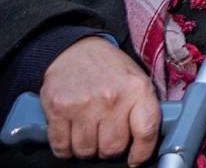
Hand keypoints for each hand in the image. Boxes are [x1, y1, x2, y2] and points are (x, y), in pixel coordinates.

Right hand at [39, 36, 160, 164]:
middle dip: (110, 149)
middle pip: (113, 148)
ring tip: (89, 131)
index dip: (142, 153)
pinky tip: (71, 134)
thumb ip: (144, 109)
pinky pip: (61, 147)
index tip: (136, 159)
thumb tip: (147, 142)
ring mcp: (83, 105)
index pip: (147, 132)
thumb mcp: (136, 80)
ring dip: (87, 148)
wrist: (75, 50)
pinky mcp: (58, 109)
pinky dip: (65, 148)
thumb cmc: (109, 69)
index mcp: (137, 89)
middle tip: (107, 137)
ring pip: (86, 151)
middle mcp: (112, 98)